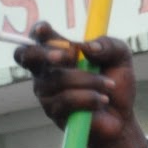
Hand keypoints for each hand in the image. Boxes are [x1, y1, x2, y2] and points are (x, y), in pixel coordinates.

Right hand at [15, 24, 137, 147]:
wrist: (122, 118)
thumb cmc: (116, 83)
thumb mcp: (121, 58)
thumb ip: (109, 45)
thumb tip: (88, 46)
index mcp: (57, 51)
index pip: (37, 37)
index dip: (38, 32)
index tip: (47, 30)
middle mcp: (45, 70)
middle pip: (26, 55)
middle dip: (44, 53)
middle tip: (68, 57)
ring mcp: (46, 92)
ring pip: (58, 79)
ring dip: (89, 80)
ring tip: (109, 85)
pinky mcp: (53, 111)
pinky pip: (66, 99)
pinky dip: (89, 98)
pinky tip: (103, 100)